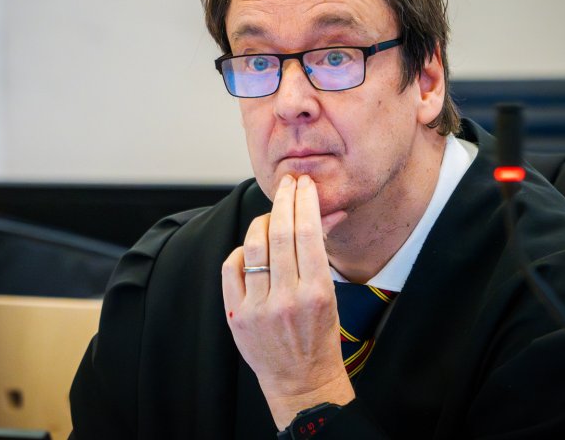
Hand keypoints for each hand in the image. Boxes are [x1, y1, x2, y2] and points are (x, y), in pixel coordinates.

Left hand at [221, 174, 352, 428]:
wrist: (301, 381)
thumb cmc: (320, 337)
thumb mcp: (332, 297)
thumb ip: (320, 258)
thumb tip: (322, 214)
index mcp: (317, 293)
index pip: (308, 234)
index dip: (303, 202)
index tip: (303, 185)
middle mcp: (287, 298)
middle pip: (281, 233)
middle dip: (283, 200)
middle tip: (287, 183)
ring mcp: (259, 308)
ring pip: (254, 247)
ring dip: (262, 222)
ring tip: (270, 214)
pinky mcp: (237, 315)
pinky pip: (232, 269)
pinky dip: (241, 251)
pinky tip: (251, 249)